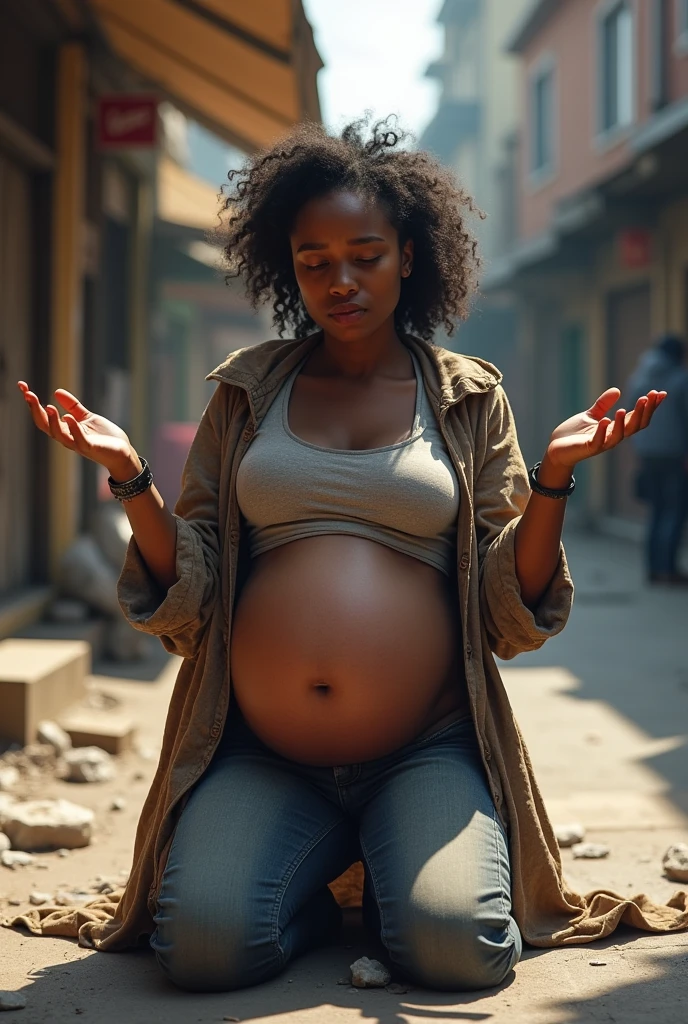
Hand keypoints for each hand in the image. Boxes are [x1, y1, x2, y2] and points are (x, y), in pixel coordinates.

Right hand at [18, 381, 137, 474]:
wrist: (123, 454)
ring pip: (58, 434)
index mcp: (65, 430)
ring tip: (48, 406)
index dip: (32, 402)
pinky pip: (79, 440)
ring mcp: (78, 444)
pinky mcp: (91, 448)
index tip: (23, 386)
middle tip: (28, 394)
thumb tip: (56, 391)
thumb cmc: (105, 438)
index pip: (43, 416)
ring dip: (52, 421)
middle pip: (45, 425)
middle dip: (35, 410)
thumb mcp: (87, 418)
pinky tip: (69, 417)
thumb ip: (73, 407)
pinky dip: (73, 429)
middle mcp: (68, 437)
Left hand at [545, 387, 666, 470]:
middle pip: (634, 426)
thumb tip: (617, 390)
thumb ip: (603, 404)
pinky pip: (598, 442)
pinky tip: (605, 420)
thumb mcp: (590, 415)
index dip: (649, 407)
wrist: (555, 449)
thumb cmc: (573, 434)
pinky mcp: (587, 448)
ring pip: (619, 436)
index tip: (660, 393)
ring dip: (624, 422)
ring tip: (625, 408)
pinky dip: (602, 431)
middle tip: (648, 396)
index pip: (637, 417)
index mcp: (614, 428)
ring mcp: (601, 444)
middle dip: (643, 412)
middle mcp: (611, 437)